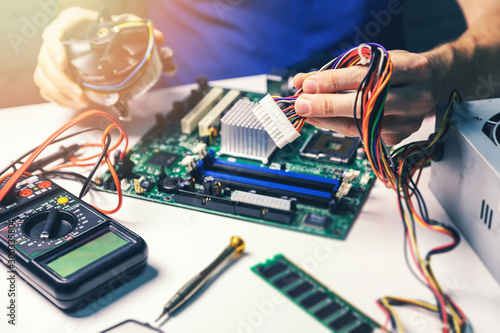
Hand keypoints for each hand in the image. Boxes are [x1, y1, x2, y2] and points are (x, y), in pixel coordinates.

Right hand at [34, 7, 164, 108]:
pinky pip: (46, 87)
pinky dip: (58, 98)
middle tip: (80, 95)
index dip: (55, 49)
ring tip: (80, 103)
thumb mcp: (121, 25)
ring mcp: (53, 57)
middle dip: (62, 82)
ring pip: (43, 76)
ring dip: (60, 93)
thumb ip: (137, 29)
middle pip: (46, 60)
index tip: (63, 62)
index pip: (54, 33)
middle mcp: (58, 39)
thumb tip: (158, 37)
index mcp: (71, 23)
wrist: (101, 37)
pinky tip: (74, 104)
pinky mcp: (53, 72)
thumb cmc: (106, 29)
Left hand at [293, 50, 435, 144]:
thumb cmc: (397, 69)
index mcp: (414, 67)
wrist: (431, 84)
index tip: (308, 84)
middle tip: (302, 103)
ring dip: (328, 119)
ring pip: (361, 124)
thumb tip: (302, 81)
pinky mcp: (400, 137)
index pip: (367, 76)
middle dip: (328, 104)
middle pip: (366, 104)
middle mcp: (417, 96)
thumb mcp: (374, 60)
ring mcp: (410, 121)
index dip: (334, 81)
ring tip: (307, 113)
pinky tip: (323, 120)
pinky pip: (361, 134)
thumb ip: (339, 69)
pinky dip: (338, 127)